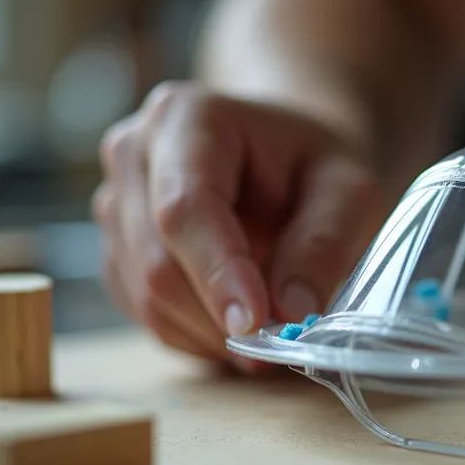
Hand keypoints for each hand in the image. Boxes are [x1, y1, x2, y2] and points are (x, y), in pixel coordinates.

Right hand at [93, 82, 385, 370]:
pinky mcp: (116, 249)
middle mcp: (133, 152)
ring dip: (210, 335)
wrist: (284, 157)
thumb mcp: (348, 192)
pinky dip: (194, 336)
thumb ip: (324, 245)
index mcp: (187, 117)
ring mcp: (115, 202)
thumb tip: (292, 311)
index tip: (257, 323)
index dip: (217, 273)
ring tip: (267, 340)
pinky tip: (237, 328)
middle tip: (279, 346)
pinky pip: (143, 313)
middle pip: (157, 260)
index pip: (185, 207)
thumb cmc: (315, 167)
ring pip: (146, 296)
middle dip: (219, 316)